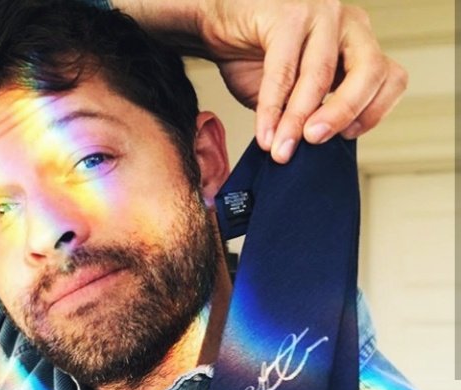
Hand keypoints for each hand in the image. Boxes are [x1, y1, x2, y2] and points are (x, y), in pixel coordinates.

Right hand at [113, 0, 407, 162]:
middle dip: (343, 114)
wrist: (218, 26)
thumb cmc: (257, 57)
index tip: (346, 137)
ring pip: (323, 74)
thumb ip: (309, 116)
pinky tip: (264, 134)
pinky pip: (281, 72)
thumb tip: (311, 155)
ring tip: (282, 150)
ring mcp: (319, 15)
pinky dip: (271, 109)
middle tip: (315, 142)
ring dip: (299, 119)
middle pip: (370, 72)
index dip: (373, 113)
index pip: (389, 78)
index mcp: (357, 44)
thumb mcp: (292, 93)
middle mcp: (346, 25)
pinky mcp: (286, 15)